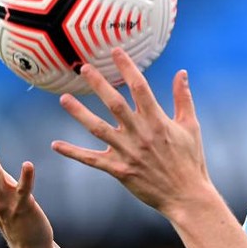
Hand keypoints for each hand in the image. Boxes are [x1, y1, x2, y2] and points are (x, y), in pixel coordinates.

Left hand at [52, 48, 210, 217]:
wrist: (186, 196)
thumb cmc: (190, 160)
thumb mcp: (191, 127)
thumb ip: (183, 98)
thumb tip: (181, 73)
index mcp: (157, 120)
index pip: (139, 87)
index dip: (126, 67)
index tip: (115, 51)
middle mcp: (140, 133)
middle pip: (114, 103)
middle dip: (98, 84)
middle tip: (83, 68)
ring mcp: (127, 152)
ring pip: (98, 128)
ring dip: (79, 113)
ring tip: (64, 99)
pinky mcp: (119, 170)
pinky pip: (92, 160)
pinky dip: (73, 153)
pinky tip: (56, 145)